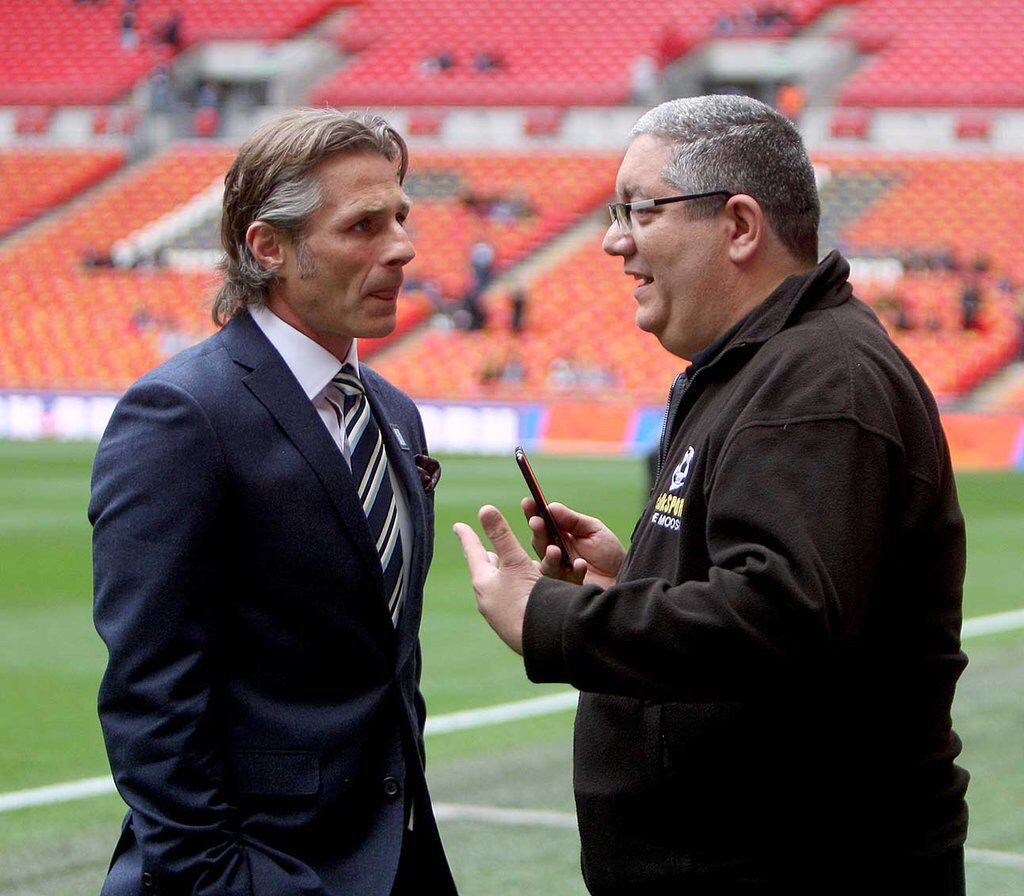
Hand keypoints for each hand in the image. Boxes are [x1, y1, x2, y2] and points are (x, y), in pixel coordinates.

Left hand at [454, 505, 582, 654]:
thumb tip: (484, 508)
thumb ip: (502, 536)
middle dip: (488, 558)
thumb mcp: (515, 563)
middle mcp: (490, 599)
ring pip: (502, 586)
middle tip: (484, 548)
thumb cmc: (526, 602)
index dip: (467, 536)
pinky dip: (521, 588)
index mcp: (484, 583)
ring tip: (507, 565)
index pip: (474, 552)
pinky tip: (528, 590)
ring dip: (507, 573)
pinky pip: (517, 599)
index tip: (458, 525)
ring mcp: (503, 614)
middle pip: (486, 571)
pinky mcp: (518, 624)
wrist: (544, 644)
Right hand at [523, 498, 623, 588]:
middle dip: (537, 532)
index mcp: (560, 538)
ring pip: (546, 565)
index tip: (527, 502)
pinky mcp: (569, 589)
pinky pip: (566, 581)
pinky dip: (574, 571)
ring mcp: (561, 573)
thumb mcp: (593, 530)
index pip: (542, 524)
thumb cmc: (609, 552)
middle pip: (539, 543)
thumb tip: (551, 506)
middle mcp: (556, 555)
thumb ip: (572, 520)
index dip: (533, 513)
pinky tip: (581, 564)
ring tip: (554, 549)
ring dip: (549, 556)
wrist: (626, 576)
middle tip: (536, 522)